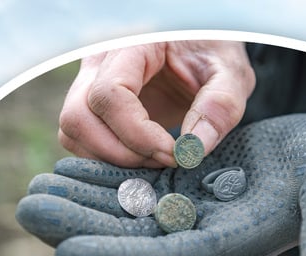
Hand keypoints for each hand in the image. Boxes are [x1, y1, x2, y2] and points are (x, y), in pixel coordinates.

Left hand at [16, 114, 305, 255]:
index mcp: (237, 245)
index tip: (69, 254)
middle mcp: (209, 233)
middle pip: (135, 237)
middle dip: (82, 228)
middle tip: (30, 211)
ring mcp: (197, 208)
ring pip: (130, 211)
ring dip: (83, 203)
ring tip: (36, 190)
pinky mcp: (193, 182)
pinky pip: (140, 185)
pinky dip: (105, 179)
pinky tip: (69, 168)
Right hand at [58, 41, 255, 167]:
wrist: (205, 49)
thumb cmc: (215, 57)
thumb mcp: (231, 73)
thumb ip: (221, 105)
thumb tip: (193, 149)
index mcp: (132, 45)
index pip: (110, 94)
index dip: (139, 134)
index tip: (175, 153)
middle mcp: (100, 62)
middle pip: (79, 116)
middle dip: (123, 153)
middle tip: (167, 160)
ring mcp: (91, 83)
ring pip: (73, 131)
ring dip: (113, 159)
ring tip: (158, 159)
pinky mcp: (94, 106)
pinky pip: (81, 139)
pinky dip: (109, 159)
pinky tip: (145, 157)